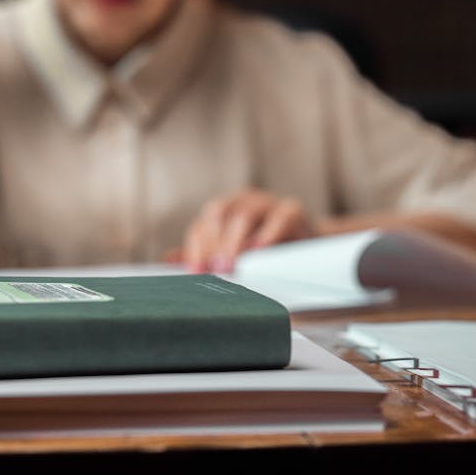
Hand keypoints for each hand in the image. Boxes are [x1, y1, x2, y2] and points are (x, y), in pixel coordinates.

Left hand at [180, 189, 315, 273]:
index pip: (202, 224)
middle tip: (214, 270)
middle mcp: (243, 202)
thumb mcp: (232, 253)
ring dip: (235, 242)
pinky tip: (260, 252)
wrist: (308, 247)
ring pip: (244, 214)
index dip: (195, 248)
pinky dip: (268, 234)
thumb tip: (167, 259)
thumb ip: (204, 254)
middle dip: (213, 242)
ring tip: (232, 266)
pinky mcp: (293, 210)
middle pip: (219, 212)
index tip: (195, 272)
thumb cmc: (266, 251)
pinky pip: (280, 218)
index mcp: (226, 212)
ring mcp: (268, 203)